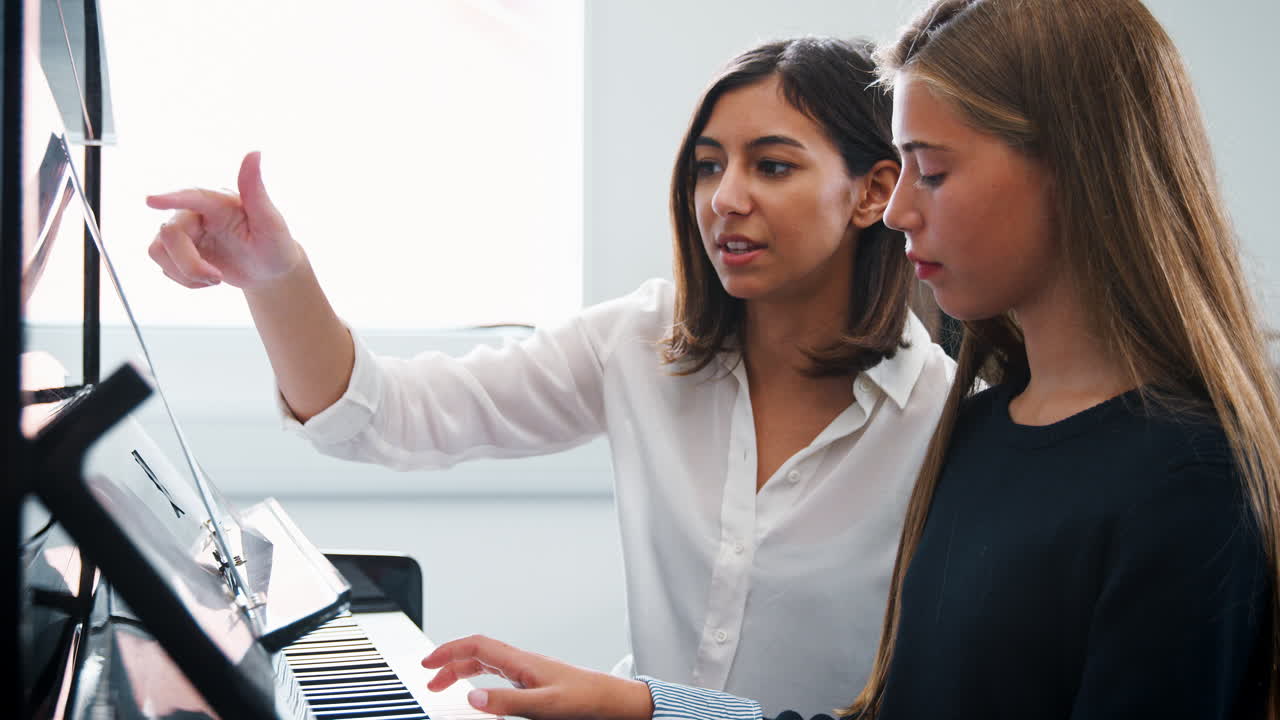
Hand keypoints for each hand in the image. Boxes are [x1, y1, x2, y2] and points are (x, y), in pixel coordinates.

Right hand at [146, 151, 301, 290]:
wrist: (269, 270)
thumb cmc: (274, 243)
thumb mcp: (271, 222)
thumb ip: (256, 190)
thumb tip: (255, 153)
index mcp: (218, 202)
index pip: (192, 195)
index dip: (172, 198)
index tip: (151, 200)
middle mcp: (195, 212)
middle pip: (170, 233)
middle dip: (190, 264)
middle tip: (217, 279)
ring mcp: (184, 231)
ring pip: (158, 250)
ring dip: (185, 273)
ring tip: (215, 279)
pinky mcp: (176, 250)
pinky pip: (163, 267)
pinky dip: (184, 280)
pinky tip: (207, 280)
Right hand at [422, 635, 653, 719]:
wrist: (611, 699)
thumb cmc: (584, 698)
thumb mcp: (543, 705)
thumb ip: (507, 701)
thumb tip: (472, 698)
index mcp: (521, 661)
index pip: (476, 646)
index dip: (449, 651)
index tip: (428, 664)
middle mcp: (522, 662)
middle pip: (477, 653)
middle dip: (450, 663)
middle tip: (430, 679)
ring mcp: (528, 670)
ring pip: (487, 663)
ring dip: (463, 671)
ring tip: (446, 687)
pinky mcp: (535, 681)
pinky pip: (499, 674)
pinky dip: (480, 679)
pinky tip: (479, 692)